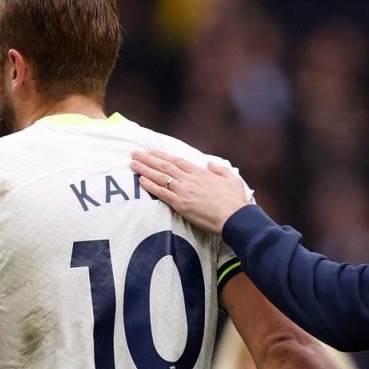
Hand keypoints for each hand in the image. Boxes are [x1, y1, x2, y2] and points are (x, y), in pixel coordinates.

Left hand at [130, 150, 248, 233]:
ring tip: (132, 164)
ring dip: (145, 169)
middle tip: (135, 153)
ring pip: (160, 177)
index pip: (177, 161)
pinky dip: (151, 186)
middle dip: (148, 159)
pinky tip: (141, 180)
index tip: (151, 151)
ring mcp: (184, 191)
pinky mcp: (181, 204)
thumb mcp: (232, 179)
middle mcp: (190, 179)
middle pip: (165, 166)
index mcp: (201, 173)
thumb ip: (220, 169)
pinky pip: (162, 193)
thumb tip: (210, 163)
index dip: (162, 155)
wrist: (234, 217)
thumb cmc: (235, 201)